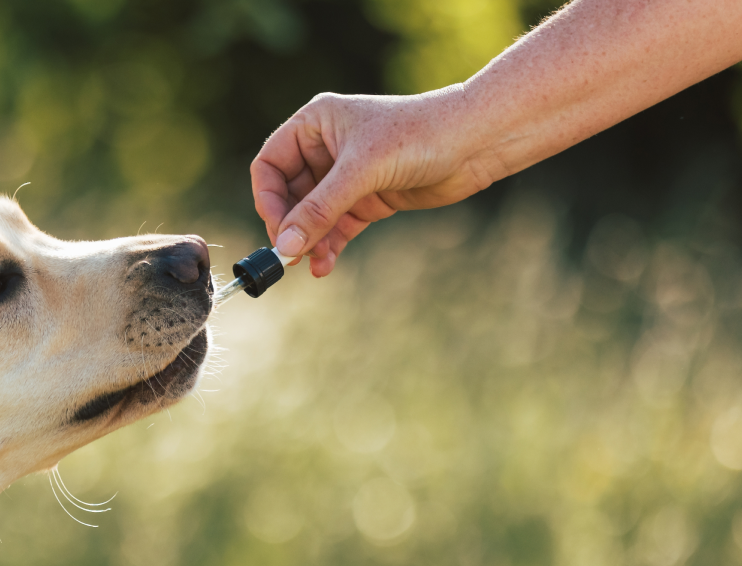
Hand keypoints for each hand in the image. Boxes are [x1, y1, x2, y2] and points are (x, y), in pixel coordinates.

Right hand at [251, 86, 504, 276]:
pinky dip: (329, 246)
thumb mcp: (362, 170)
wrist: (475, 143)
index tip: (276, 229)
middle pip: (288, 194)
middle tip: (290, 255)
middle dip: (290, 226)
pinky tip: (326, 265)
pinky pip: (337, 227)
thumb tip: (285, 246)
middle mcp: (326, 148)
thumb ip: (320, 208)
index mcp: (314, 124)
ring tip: (311, 264)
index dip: (267, 197)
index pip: (270, 164)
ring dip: (310, 241)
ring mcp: (347, 176)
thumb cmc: (418, 135)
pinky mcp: (368, 199)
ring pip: (313, 216)